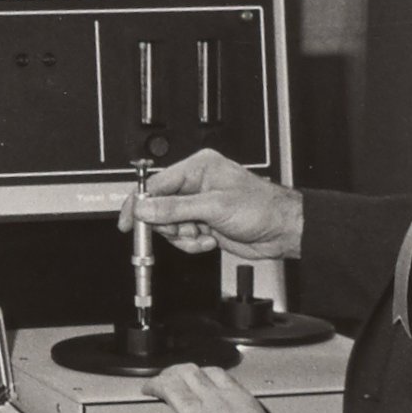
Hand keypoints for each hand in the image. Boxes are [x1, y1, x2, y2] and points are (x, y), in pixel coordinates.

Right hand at [123, 150, 302, 260]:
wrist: (282, 231)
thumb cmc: (261, 208)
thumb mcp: (214, 206)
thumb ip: (175, 208)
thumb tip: (146, 207)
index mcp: (198, 168)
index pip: (157, 184)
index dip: (141, 203)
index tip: (129, 221)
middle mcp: (197, 185)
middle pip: (160, 207)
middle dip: (168, 225)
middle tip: (180, 231)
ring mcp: (200, 206)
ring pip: (170, 225)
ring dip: (183, 236)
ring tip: (201, 235)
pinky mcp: (204, 224)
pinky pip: (183, 237)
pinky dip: (193, 243)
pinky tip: (209, 240)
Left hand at [135, 362, 286, 412]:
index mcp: (239, 401)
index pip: (213, 374)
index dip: (198, 373)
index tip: (194, 377)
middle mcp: (215, 404)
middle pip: (186, 374)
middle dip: (172, 374)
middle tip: (163, 380)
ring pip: (168, 389)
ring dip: (155, 386)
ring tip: (148, 391)